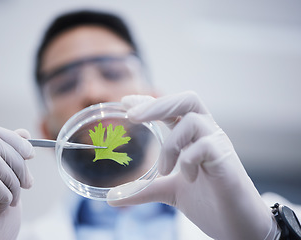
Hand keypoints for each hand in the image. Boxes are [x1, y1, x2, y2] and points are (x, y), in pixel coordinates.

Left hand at [109, 92, 278, 239]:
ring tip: (164, 169)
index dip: (149, 102)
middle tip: (132, 116)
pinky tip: (187, 177)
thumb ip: (145, 190)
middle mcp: (207, 133)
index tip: (125, 102)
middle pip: (186, 100)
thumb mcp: (170, 191)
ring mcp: (219, 144)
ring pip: (193, 121)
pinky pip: (205, 146)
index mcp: (193, 136)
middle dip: (157, 104)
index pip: (171, 108)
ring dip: (171, 144)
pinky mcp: (227, 160)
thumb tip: (113, 198)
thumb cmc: (209, 202)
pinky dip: (187, 160)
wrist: (238, 226)